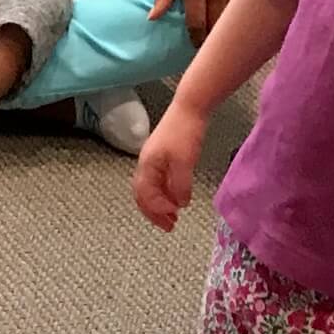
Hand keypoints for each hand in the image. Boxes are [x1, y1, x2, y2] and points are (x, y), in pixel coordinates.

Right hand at [133, 110, 201, 230]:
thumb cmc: (185, 132)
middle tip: (169, 226)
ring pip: (150, 189)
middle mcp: (145, 165)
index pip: (146, 196)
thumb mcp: (184, 162)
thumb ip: (180, 186)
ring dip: (160, 204)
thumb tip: (180, 204)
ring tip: (173, 216)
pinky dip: (165, 193)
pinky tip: (177, 197)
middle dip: (154, 213)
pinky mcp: (161, 155)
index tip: (173, 217)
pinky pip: (157, 181)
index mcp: (147, 166)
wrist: (190, 106)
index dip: (158, 209)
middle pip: (143, 196)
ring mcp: (152, 159)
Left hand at [153, 0, 262, 43]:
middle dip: (214, 37)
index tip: (197, 46)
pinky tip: (246, 16)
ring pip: (236, 13)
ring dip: (232, 25)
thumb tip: (152, 18)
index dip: (197, 39)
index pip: (196, 23)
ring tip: (229, 34)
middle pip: (217, 23)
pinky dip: (249, 8)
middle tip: (213, 45)